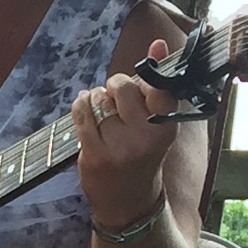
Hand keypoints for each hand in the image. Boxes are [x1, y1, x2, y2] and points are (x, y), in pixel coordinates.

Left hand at [71, 37, 182, 236]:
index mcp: (167, 127)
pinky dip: (81, 104)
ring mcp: (118, 148)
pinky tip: (85, 105)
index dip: (146, 76)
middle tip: (116, 96)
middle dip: (116, 85)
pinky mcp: (94, 155)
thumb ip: (157, 86)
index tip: (140, 84)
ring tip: (101, 107)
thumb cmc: (144, 155)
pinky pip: (82, 114)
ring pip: (100, 99)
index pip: (159, 85)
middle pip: (124, 87)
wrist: (128, 204)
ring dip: (97, 97)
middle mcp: (145, 137)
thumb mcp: (159, 124)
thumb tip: (159, 43)